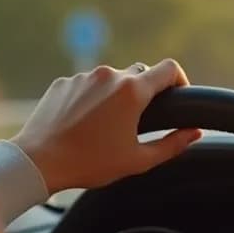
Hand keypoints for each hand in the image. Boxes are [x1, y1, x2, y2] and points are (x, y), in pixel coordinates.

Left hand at [11, 59, 200, 192]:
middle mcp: (109, 75)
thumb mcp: (138, 160)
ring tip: (107, 125)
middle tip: (140, 120)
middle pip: (140, 72)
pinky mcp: (63, 82)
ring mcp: (83, 77)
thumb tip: (194, 133)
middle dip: (145, 92)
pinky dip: (92, 98)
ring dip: (116, 95)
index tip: (178, 97)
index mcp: (132, 91)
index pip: (169, 68)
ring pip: (111, 79)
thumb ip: (172, 145)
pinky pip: (87, 84)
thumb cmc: (90, 163)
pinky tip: (84, 123)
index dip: (180, 80)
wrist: (39, 161)